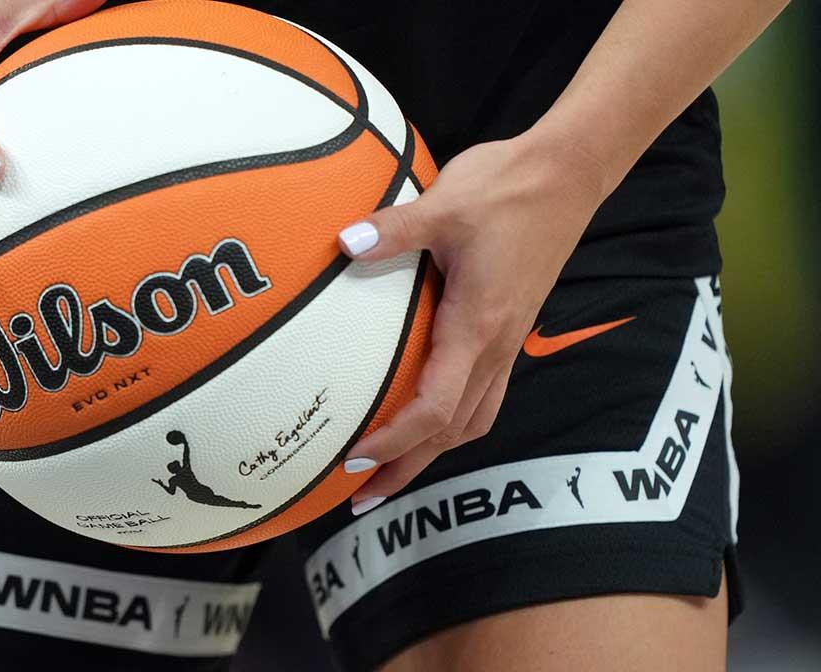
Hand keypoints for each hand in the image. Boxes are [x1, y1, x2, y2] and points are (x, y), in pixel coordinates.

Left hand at [336, 131, 609, 515]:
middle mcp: (495, 347)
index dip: (395, 442)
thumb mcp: (446, 203)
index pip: (435, 408)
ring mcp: (506, 342)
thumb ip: (394, 229)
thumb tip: (344, 243)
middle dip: (407, 468)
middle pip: (451, 432)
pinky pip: (482, 394)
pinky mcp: (509, 329)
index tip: (355, 460)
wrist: (569, 174)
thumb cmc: (510, 188)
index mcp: (478, 327)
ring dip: (430, 453)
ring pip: (470, 420)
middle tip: (359, 494)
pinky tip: (424, 416)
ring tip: (389, 470)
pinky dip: (450, 421)